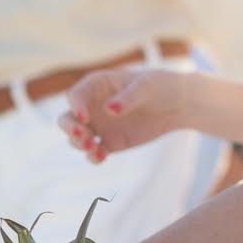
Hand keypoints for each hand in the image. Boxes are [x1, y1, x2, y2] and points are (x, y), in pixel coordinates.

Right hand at [57, 67, 192, 163]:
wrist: (176, 105)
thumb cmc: (159, 87)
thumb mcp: (145, 88)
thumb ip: (127, 98)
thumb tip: (109, 110)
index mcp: (96, 85)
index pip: (75, 95)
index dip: (75, 107)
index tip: (84, 118)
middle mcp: (91, 106)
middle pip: (66, 118)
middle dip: (69, 129)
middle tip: (83, 137)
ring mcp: (98, 125)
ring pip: (75, 137)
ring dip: (79, 145)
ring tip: (95, 148)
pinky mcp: (108, 142)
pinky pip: (93, 152)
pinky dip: (93, 156)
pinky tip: (102, 157)